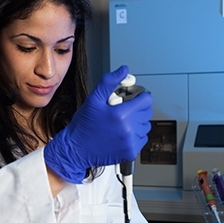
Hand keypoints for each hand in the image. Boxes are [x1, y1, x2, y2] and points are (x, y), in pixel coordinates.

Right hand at [44, 65, 152, 182]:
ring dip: (137, 122)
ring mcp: (130, 142)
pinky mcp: (130, 152)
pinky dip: (136, 135)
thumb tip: (124, 70)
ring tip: (122, 122)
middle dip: (138, 108)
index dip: (140, 96)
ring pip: (146, 126)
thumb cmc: (83, 126)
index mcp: (121, 115)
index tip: (132, 98)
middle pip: (147, 112)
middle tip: (123, 110)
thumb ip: (109, 82)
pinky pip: (142, 139)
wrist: (76, 150)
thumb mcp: (93, 99)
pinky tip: (122, 133)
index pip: (146, 100)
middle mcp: (128, 129)